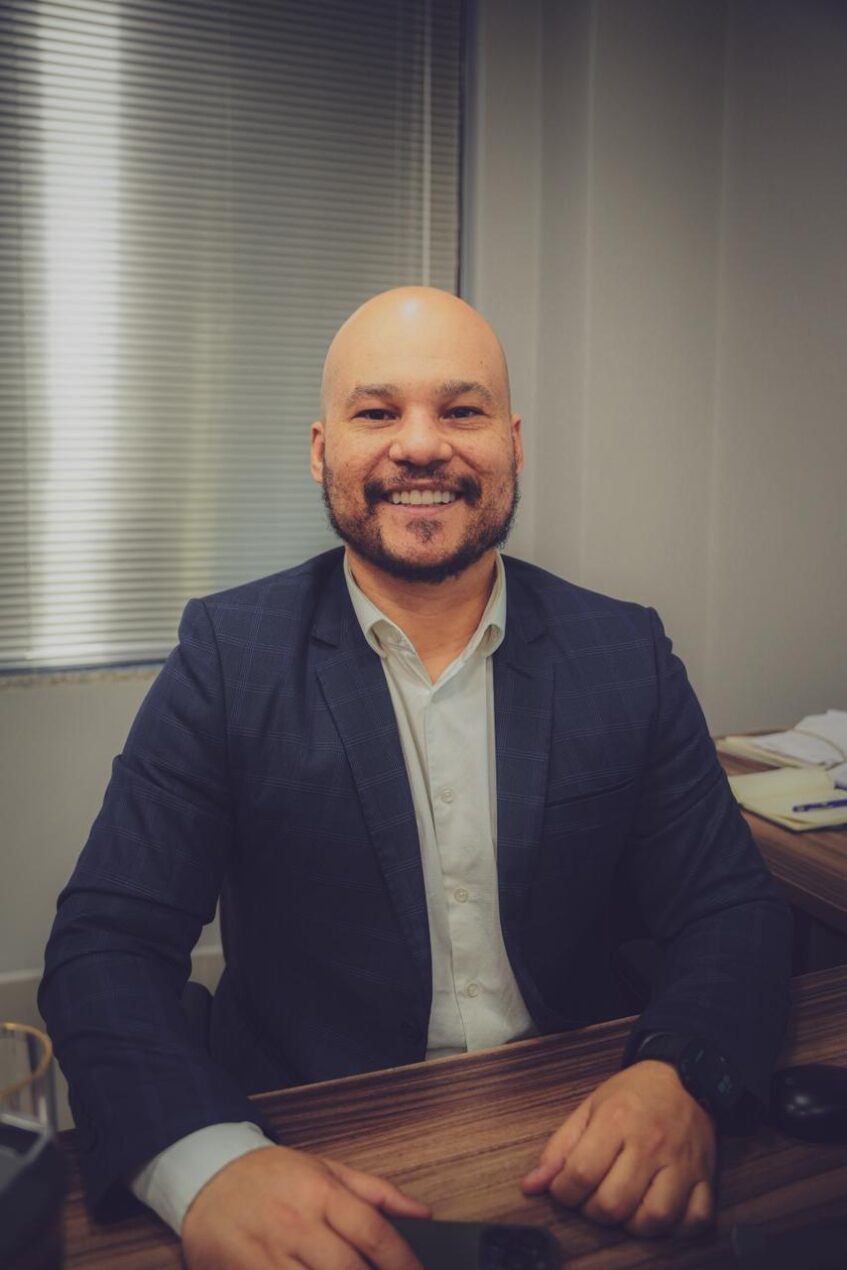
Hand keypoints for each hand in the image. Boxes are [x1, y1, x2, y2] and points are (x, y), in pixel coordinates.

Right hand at [181, 1143, 430, 1267]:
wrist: (207, 1175)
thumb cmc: (270, 1174)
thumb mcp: (324, 1168)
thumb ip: (375, 1192)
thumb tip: (422, 1213)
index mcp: (321, 1192)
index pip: (372, 1230)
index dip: (401, 1259)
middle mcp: (297, 1223)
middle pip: (347, 1268)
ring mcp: (269, 1252)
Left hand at [521, 1061, 715, 1238]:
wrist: (685, 1075)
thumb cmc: (634, 1094)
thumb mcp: (590, 1108)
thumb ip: (559, 1148)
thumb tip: (532, 1186)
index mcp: (616, 1120)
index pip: (580, 1174)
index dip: (563, 1193)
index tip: (565, 1189)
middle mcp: (650, 1143)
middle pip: (613, 1204)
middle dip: (593, 1212)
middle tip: (593, 1198)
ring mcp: (682, 1162)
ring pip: (654, 1219)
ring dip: (633, 1225)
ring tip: (626, 1207)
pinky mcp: (706, 1176)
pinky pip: (695, 1220)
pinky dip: (677, 1228)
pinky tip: (659, 1211)